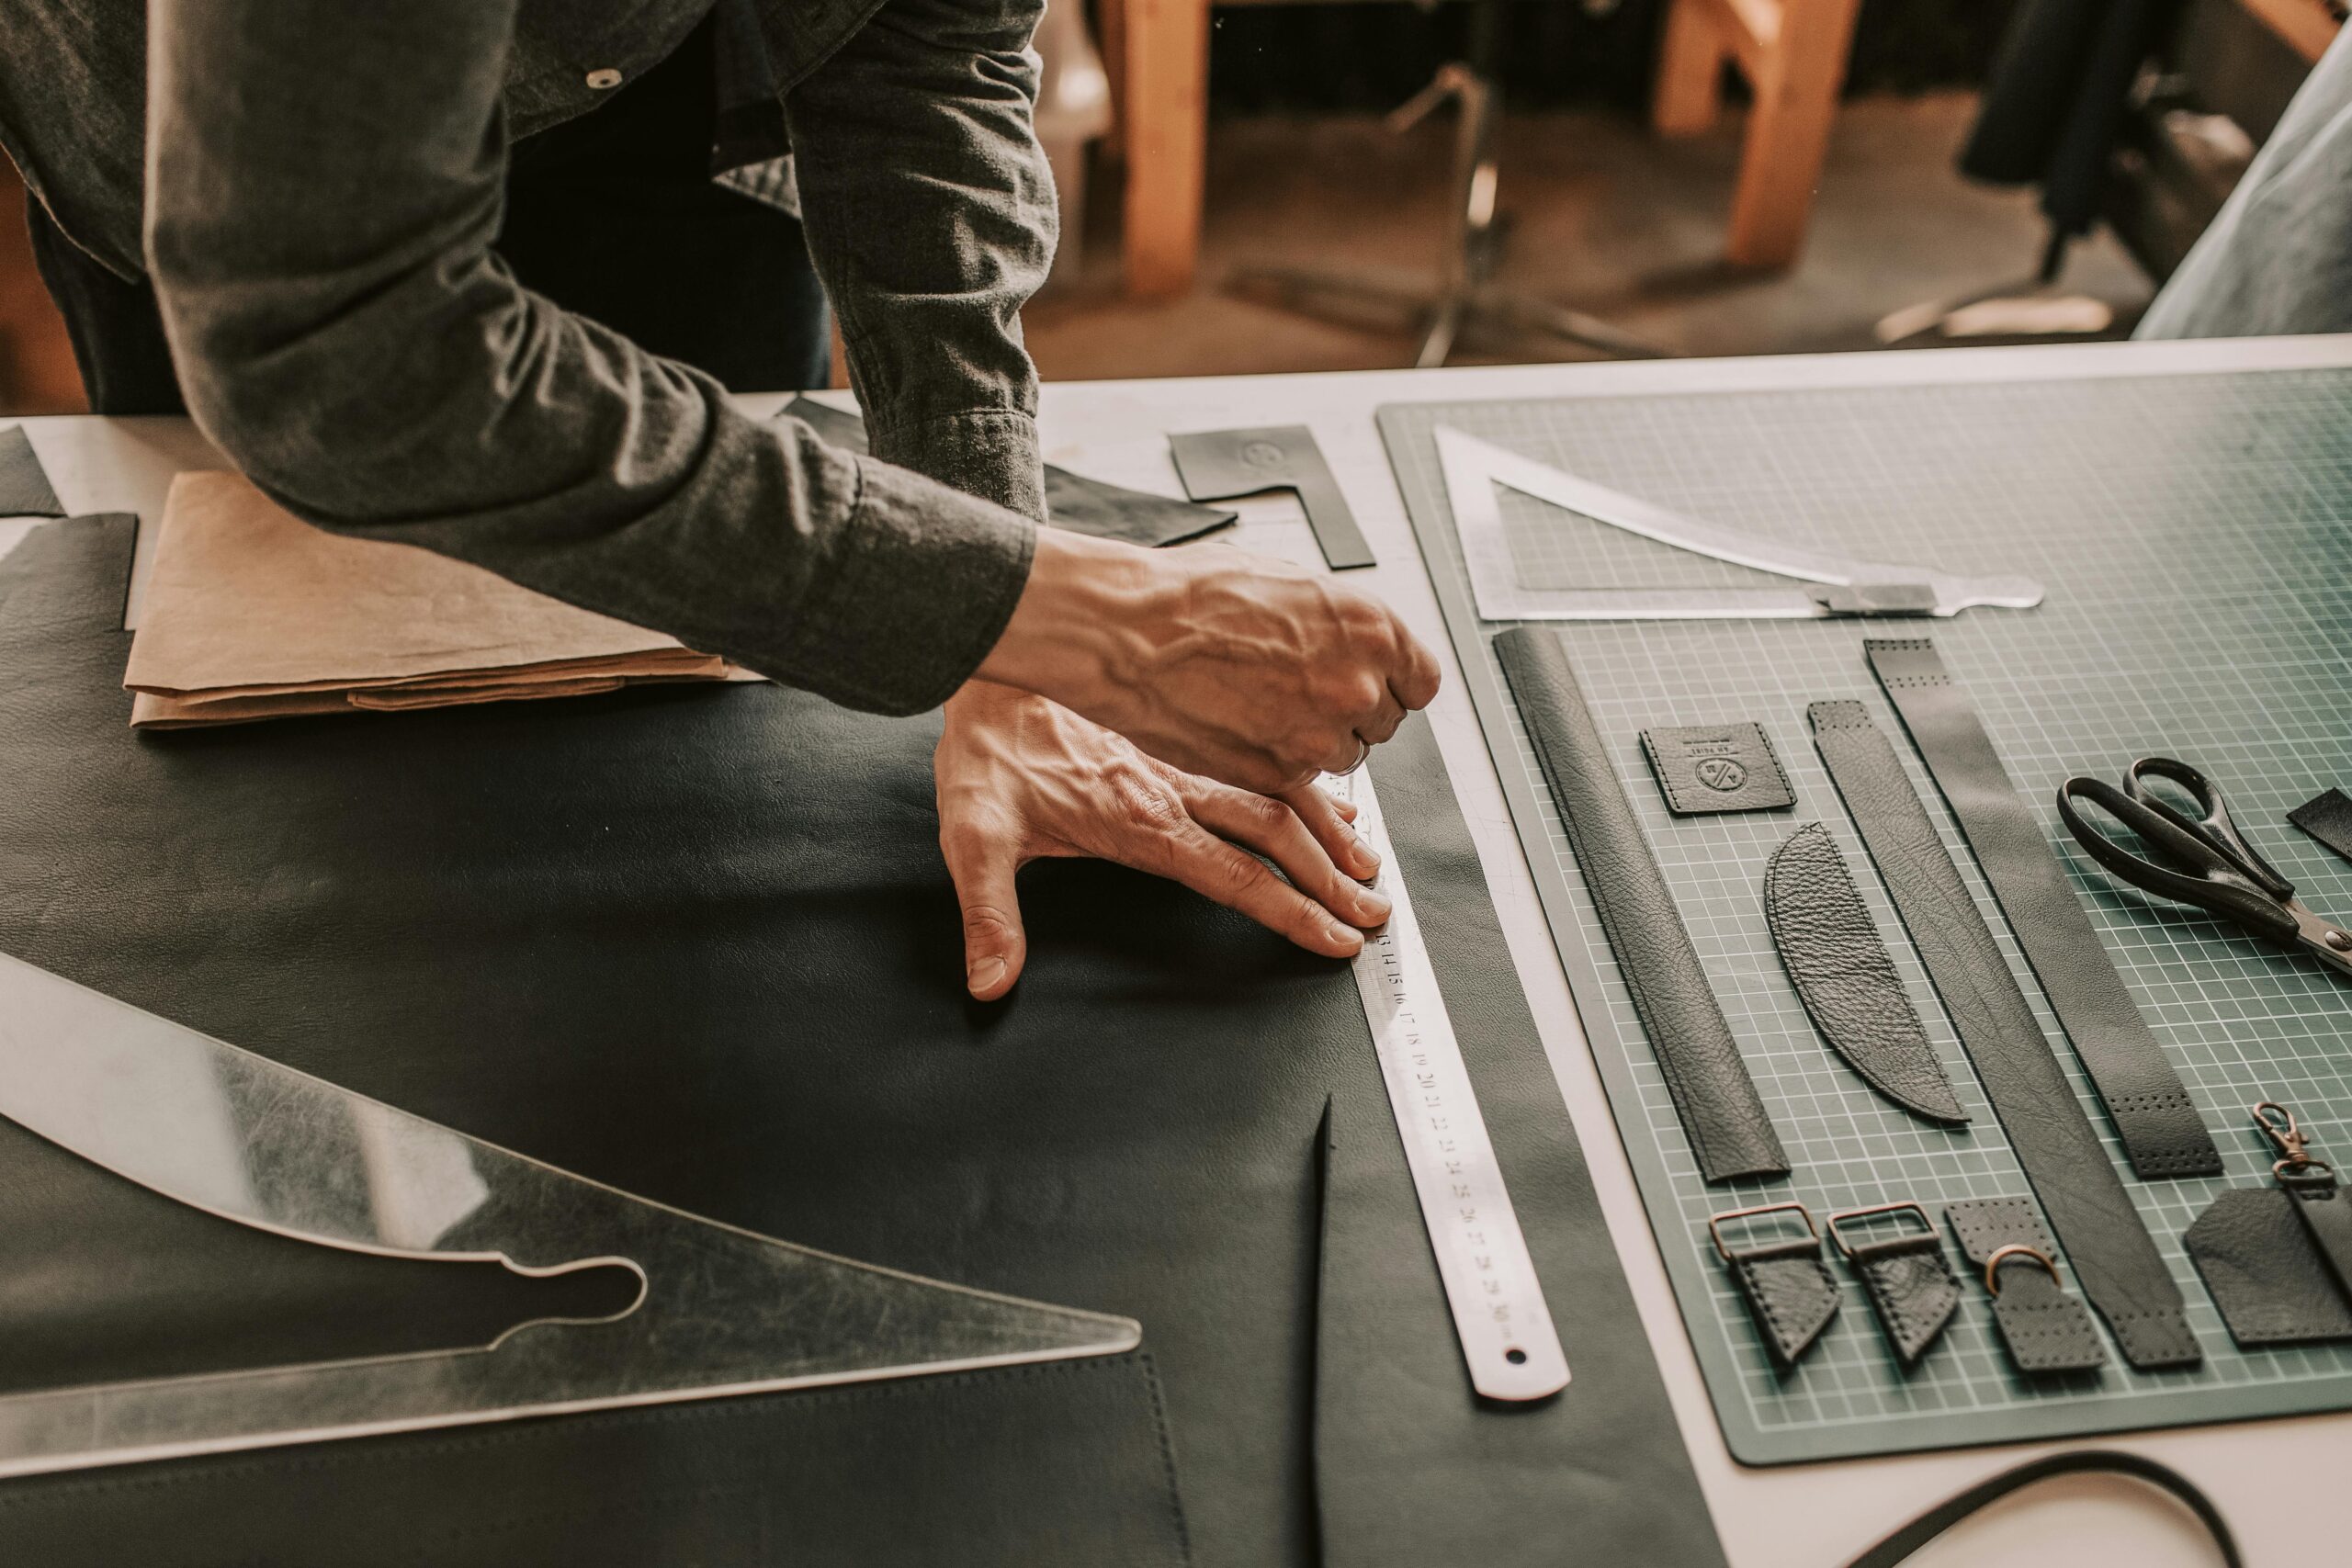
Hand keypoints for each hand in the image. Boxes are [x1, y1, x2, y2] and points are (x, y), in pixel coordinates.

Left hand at [936, 681, 1391, 999]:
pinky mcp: (1178, 740)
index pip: (1233, 877)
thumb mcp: (974, 833)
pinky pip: (1258, 765)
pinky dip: (1302, 788)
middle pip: (1274, 838)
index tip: (1333, 936)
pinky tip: (1329, 803)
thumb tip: (988, 981)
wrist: (994, 662)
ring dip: (1328, 833)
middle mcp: (1173, 789)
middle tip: (1373, 911)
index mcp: (1139, 820)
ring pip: (1277, 797)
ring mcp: (1182, 761)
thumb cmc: (987, 745)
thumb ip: (989, 914)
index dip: (1289, 911)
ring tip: (1368, 864)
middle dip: (1330, 881)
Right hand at [977, 529, 1441, 794]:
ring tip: (1261, 706)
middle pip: (1384, 722)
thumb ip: (1336, 622)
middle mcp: (1356, 684)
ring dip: (1314, 740)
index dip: (1393, 683)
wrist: (1129, 632)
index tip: (1376, 686)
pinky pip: (1298, 777)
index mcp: (1371, 628)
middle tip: (1299, 691)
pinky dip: (1276, 759)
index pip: (1421, 681)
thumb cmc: (1192, 596)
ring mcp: (1319, 735)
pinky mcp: (1279, 773)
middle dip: (1349, 711)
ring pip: (1342, 756)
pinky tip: (1240, 725)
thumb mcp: (1289, 581)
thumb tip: (1352, 640)